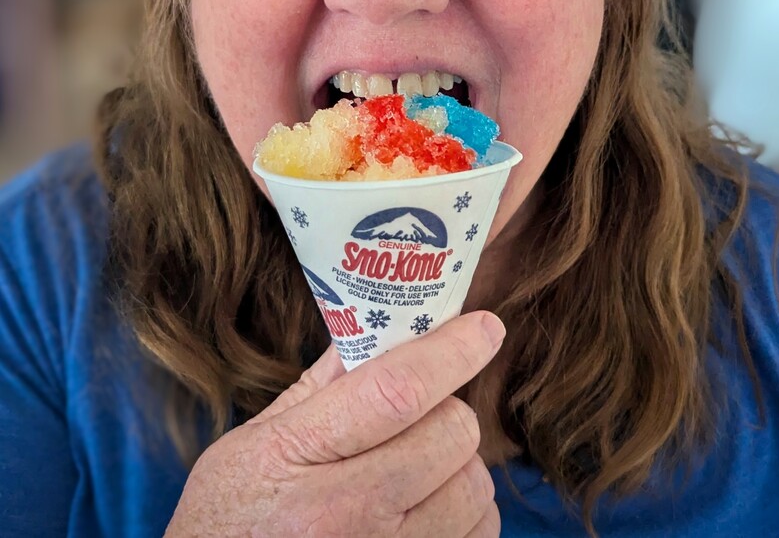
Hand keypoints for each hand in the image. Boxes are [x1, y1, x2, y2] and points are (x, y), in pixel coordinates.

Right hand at [165, 310, 505, 536]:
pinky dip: (465, 517)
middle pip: (451, 433)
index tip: (484, 326)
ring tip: (418, 471)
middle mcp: (345, 514)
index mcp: (298, 456)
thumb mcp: (254, 441)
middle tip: (419, 417)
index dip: (450, 351)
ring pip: (474, 488)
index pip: (396, 390)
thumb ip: (318, 386)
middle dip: (447, 410)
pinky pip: (479, 537)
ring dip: (458, 467)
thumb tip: (375, 327)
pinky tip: (426, 513)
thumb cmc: (228, 518)